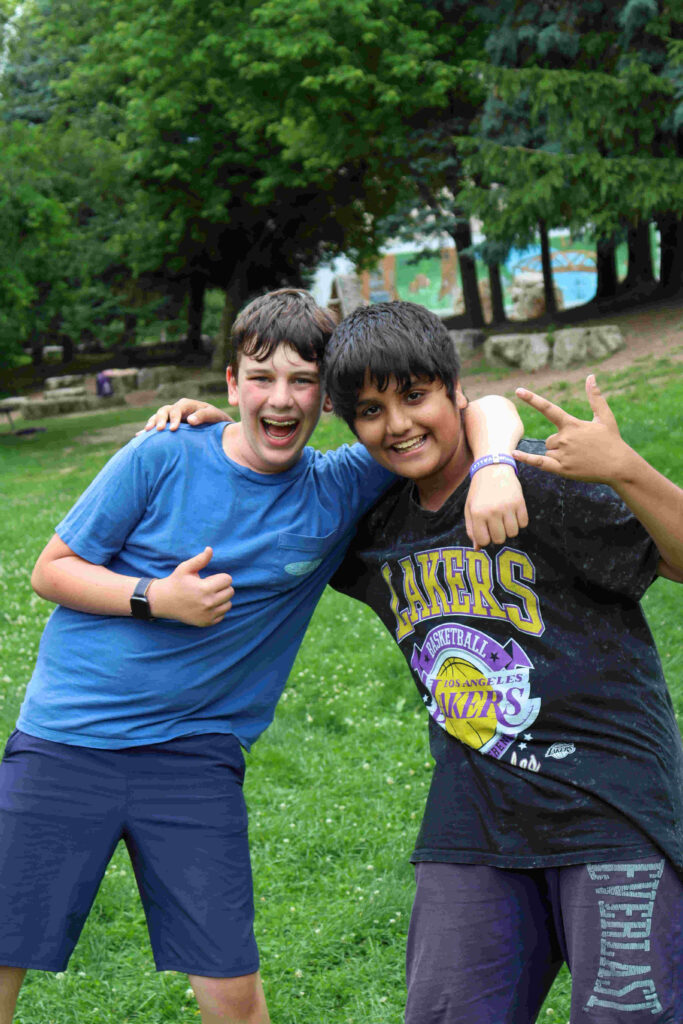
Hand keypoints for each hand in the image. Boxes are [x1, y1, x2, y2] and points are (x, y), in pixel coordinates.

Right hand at [139, 398, 231, 433]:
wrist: (218, 428)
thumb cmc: (217, 421)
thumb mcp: (214, 416)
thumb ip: (204, 416)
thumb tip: (190, 420)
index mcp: (187, 405)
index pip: (177, 409)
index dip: (174, 418)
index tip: (173, 429)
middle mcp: (177, 409)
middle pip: (164, 411)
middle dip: (160, 420)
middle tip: (159, 430)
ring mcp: (171, 418)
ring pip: (157, 417)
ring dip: (151, 424)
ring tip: (146, 433)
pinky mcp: (169, 426)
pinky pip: (156, 427)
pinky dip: (148, 431)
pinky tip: (139, 437)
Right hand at [149, 547, 233, 625]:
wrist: (163, 601)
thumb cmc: (176, 582)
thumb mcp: (185, 568)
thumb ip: (200, 559)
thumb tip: (210, 549)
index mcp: (204, 588)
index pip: (228, 580)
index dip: (220, 577)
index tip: (210, 579)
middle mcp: (208, 603)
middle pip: (230, 592)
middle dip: (222, 587)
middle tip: (209, 587)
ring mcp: (207, 615)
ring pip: (229, 604)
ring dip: (222, 599)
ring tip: (209, 596)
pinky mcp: (206, 622)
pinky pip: (222, 615)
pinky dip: (218, 610)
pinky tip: (207, 605)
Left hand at [465, 464, 528, 549]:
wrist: (493, 468)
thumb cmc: (479, 490)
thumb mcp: (470, 508)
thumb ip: (472, 529)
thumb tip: (477, 549)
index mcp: (478, 513)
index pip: (484, 541)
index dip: (485, 538)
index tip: (485, 530)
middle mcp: (493, 511)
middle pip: (500, 539)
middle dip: (498, 534)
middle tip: (495, 523)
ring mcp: (508, 507)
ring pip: (513, 533)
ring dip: (509, 528)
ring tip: (504, 518)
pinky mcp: (520, 502)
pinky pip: (524, 523)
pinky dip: (519, 521)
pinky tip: (512, 512)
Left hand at [513, 375, 628, 483]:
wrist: (619, 466)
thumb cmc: (612, 440)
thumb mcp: (605, 417)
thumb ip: (595, 397)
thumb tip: (590, 376)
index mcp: (572, 424)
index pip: (548, 409)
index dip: (532, 399)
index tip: (518, 390)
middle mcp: (564, 438)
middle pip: (549, 440)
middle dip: (560, 444)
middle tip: (580, 449)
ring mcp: (562, 454)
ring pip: (548, 452)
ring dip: (558, 456)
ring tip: (579, 459)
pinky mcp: (562, 469)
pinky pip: (539, 462)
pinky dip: (526, 459)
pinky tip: (514, 454)